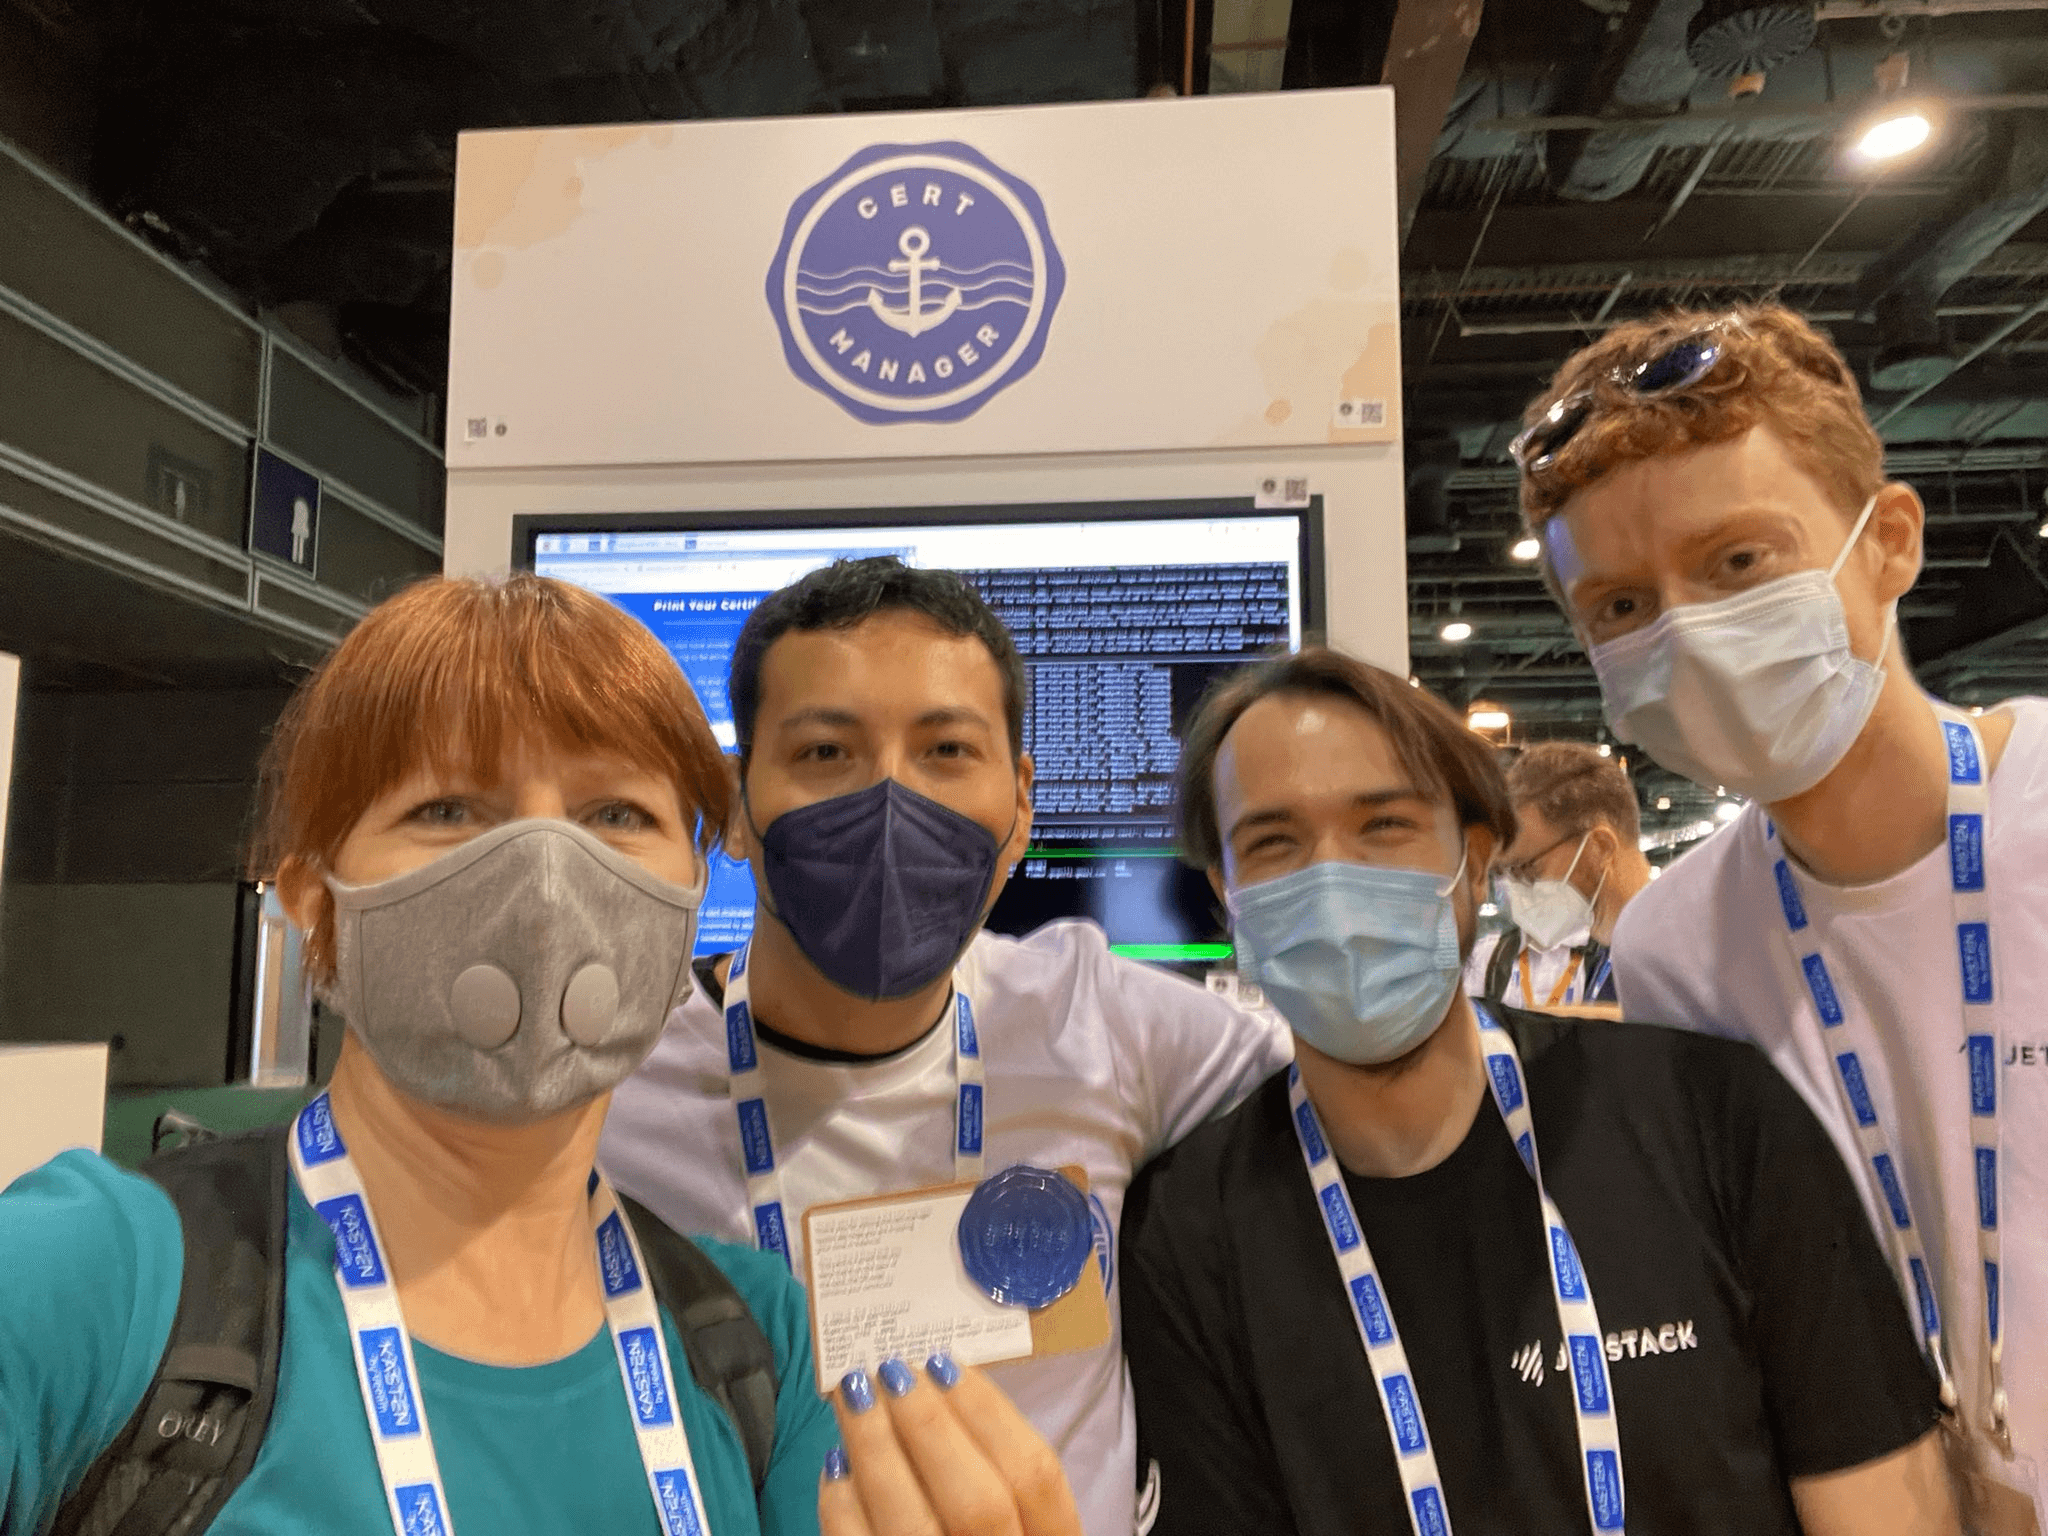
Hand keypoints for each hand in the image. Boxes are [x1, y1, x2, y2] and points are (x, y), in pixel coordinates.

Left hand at [819, 1354, 1080, 1535]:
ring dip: (877, 1451)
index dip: (990, 1413)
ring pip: (912, 1526)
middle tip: (889, 1372)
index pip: (1036, 1476)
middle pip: (978, 1502)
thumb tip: (934, 1387)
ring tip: (853, 1398)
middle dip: (929, 1427)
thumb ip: (993, 1469)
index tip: (945, 1363)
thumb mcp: (1016, 1520)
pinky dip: (843, 1507)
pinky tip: (834, 1465)